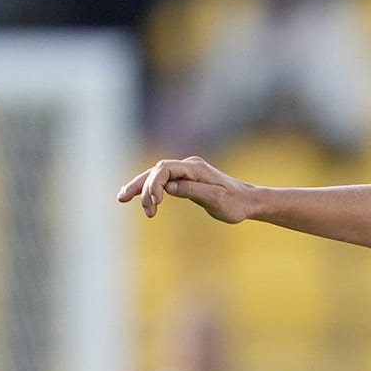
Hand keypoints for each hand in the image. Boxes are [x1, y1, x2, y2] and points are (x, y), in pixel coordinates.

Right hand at [117, 156, 258, 223]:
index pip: (165, 169)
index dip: (153, 184)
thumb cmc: (235, 203)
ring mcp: (187, 171)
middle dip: (139, 185)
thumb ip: (192, 191)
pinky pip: (163, 181)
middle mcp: (189, 166)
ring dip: (140, 186)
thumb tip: (168, 187)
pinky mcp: (186, 179)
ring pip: (157, 176)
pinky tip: (138, 197)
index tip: (154, 204)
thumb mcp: (216, 200)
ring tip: (122, 197)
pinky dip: (150, 188)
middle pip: (156, 171)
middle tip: (124, 200)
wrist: (249, 201)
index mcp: (195, 168)